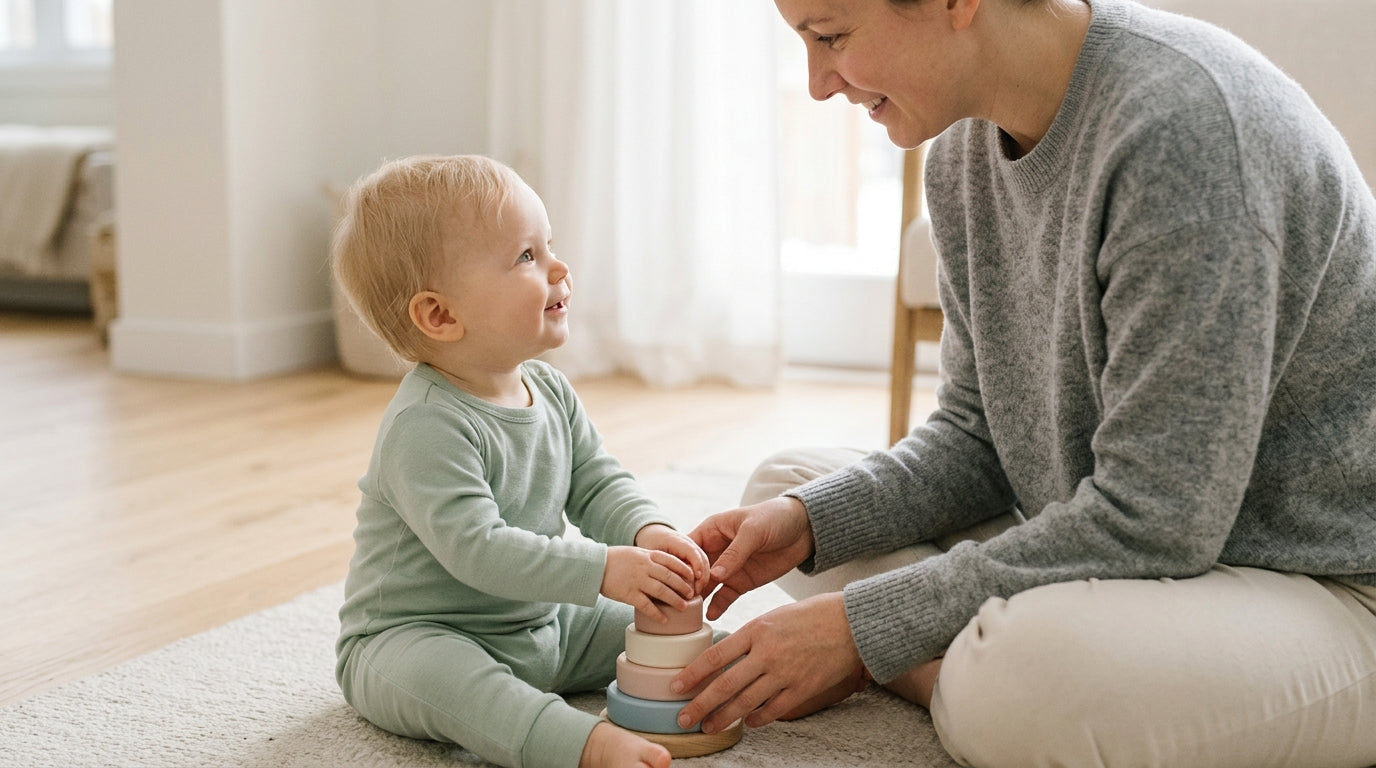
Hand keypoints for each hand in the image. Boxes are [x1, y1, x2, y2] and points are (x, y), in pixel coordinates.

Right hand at [601, 544, 695, 621]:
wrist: (594, 566)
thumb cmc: (615, 559)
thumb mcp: (636, 553)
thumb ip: (650, 559)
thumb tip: (666, 567)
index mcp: (647, 556)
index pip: (672, 561)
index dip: (684, 570)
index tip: (693, 577)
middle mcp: (645, 567)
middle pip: (670, 577)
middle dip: (683, 586)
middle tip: (691, 594)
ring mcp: (637, 580)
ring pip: (662, 591)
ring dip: (675, 600)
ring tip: (683, 607)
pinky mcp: (628, 594)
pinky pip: (646, 605)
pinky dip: (657, 613)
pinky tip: (664, 620)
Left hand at [635, 523, 710, 596]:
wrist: (653, 535)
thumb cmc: (649, 546)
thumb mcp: (650, 554)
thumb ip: (658, 567)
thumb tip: (662, 586)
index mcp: (676, 540)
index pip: (692, 550)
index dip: (697, 563)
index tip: (697, 577)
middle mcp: (688, 542)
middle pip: (702, 557)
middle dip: (703, 574)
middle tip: (697, 591)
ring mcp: (693, 547)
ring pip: (704, 562)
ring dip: (704, 577)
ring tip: (697, 592)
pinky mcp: (694, 554)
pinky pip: (702, 565)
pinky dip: (701, 577)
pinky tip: (695, 589)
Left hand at [671, 592, 862, 732]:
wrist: (851, 623)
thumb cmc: (811, 615)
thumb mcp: (773, 616)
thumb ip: (748, 637)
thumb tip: (724, 657)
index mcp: (756, 630)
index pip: (715, 656)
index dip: (692, 675)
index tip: (675, 686)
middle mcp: (767, 654)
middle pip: (724, 685)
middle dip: (700, 705)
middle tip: (683, 718)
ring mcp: (784, 674)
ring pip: (745, 703)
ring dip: (722, 718)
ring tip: (707, 727)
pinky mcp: (802, 690)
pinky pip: (772, 711)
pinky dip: (756, 719)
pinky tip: (746, 723)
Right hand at [690, 495, 814, 620]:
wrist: (804, 529)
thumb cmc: (775, 517)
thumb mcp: (754, 530)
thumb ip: (735, 552)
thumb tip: (714, 575)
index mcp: (712, 530)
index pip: (688, 548)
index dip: (682, 563)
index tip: (684, 579)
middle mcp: (715, 550)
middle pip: (692, 570)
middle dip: (686, 585)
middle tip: (682, 600)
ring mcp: (727, 568)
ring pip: (706, 586)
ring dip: (698, 598)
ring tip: (689, 613)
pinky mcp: (741, 582)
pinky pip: (724, 596)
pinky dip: (717, 606)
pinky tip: (710, 616)